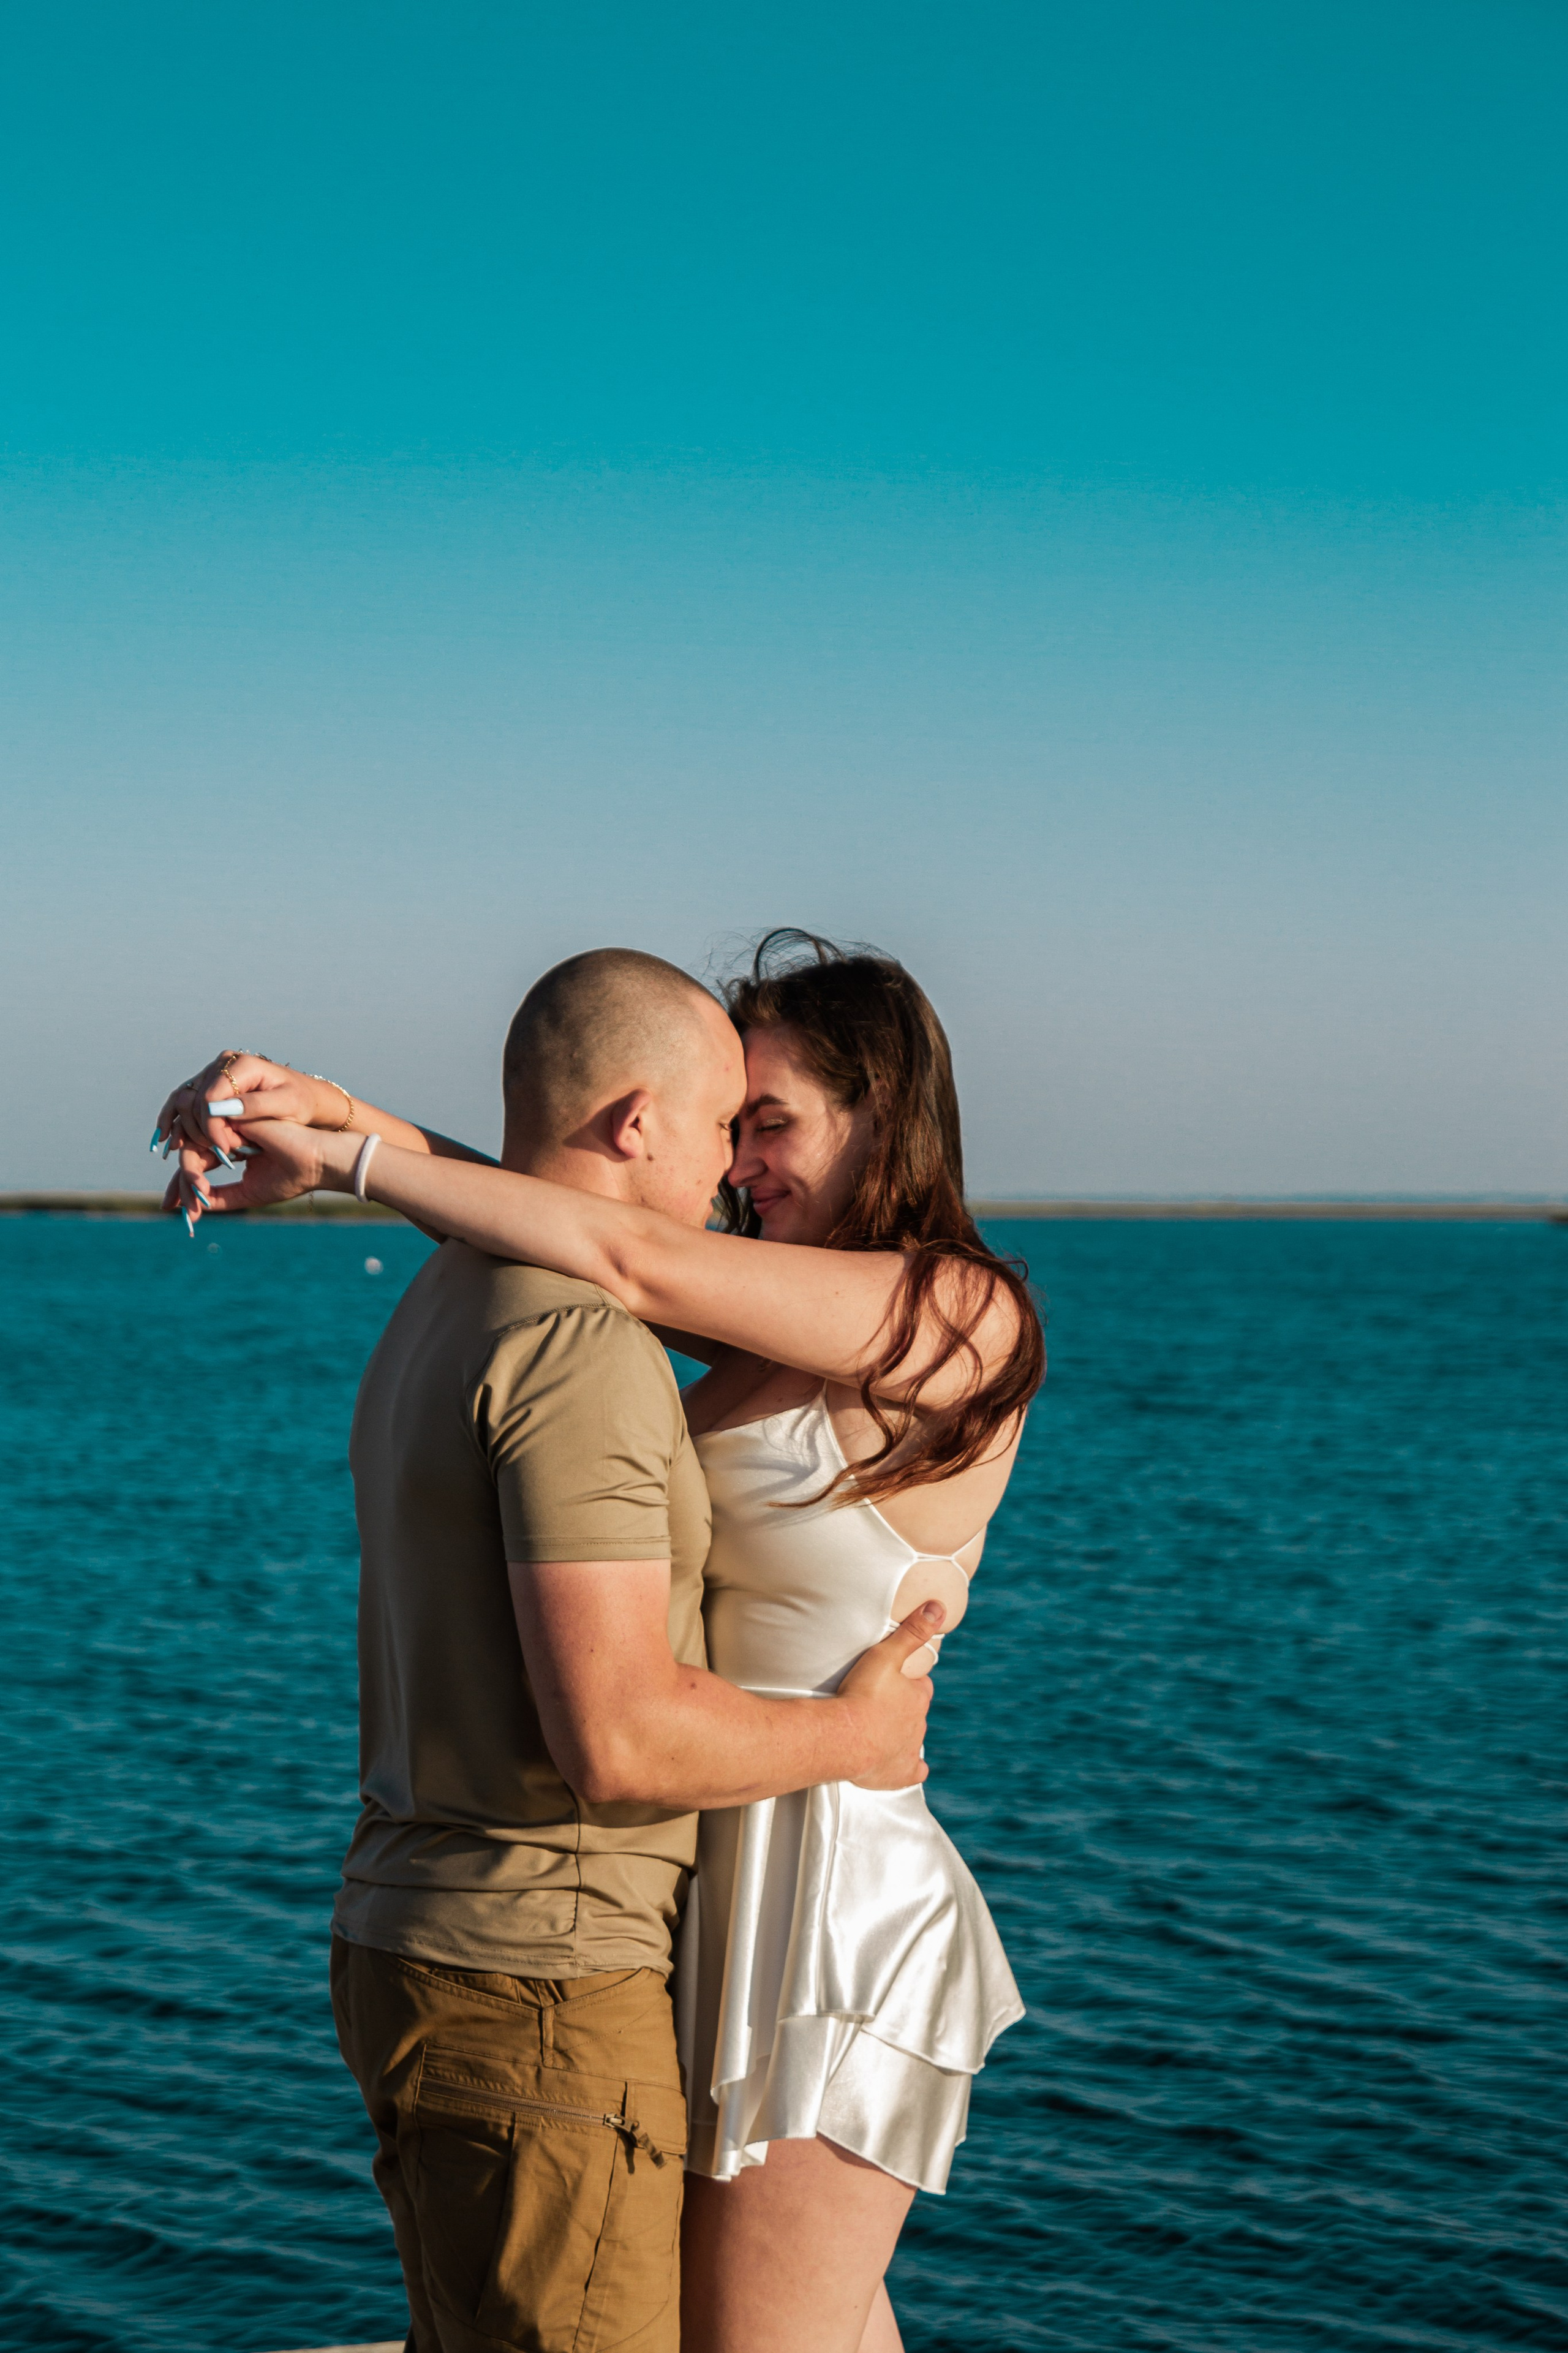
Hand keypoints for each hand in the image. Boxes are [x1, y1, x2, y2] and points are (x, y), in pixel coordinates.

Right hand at [153, 1052, 344, 1167]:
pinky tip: (167, 1139)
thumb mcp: (286, 1105)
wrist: (305, 1097)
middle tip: (217, 1154)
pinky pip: (185, 1101)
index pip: (211, 1096)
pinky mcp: (211, 1085)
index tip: (224, 1150)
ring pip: (185, 1100)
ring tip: (178, 1150)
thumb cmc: (301, 1101)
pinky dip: (174, 1120)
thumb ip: (255, 1105)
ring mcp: (215, 1073)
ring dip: (180, 1126)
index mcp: (242, 1066)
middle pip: (195, 1098)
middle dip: (200, 1130)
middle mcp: (224, 1064)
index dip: (212, 1125)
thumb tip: (219, 1110)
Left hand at [161, 1120, 359, 1232]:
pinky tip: (200, 1186)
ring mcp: (228, 1125)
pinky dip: (196, 1166)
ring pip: (191, 1148)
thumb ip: (221, 1197)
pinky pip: (202, 1142)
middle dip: (181, 1184)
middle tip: (179, 1209)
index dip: (184, 1185)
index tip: (175, 1210)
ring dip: (188, 1178)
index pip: (199, 1163)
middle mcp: (226, 1134)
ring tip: (196, 1200)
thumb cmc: (291, 1176)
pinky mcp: (231, 1119)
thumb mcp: (249, 1193)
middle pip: (190, 1156)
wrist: (316, 1161)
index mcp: (231, 1147)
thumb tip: (194, 1206)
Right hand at [836, 1602, 942, 1789]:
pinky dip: (907, 1769)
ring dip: (898, 1734)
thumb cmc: (862, 1694)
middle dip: (900, 1710)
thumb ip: (912, 1632)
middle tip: (876, 1705)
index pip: (920, 1687)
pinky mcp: (899, 1774)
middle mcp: (919, 1724)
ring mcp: (910, 1750)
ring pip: (911, 1740)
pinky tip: (897, 1766)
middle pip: (914, 1713)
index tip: (891, 1682)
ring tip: (876, 1730)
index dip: (907, 1683)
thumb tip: (939, 1607)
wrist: (845, 1737)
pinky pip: (912, 1772)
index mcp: (918, 1697)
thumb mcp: (886, 1654)